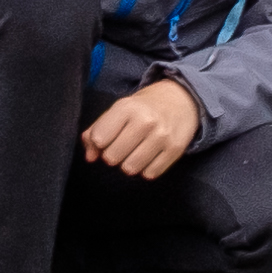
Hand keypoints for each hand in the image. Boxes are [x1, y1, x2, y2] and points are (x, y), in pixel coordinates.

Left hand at [80, 78, 199, 179]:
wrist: (181, 99)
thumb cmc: (144, 107)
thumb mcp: (118, 109)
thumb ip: (97, 130)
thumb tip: (90, 157)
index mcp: (127, 108)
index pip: (99, 139)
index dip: (99, 143)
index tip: (107, 138)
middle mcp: (145, 121)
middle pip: (112, 157)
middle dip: (113, 155)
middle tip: (122, 146)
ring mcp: (162, 136)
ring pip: (130, 168)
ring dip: (129, 164)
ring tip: (135, 152)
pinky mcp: (175, 149)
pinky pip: (150, 173)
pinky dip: (146, 169)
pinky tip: (149, 156)